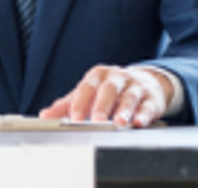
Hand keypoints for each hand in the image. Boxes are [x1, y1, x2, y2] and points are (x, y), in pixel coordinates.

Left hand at [39, 65, 174, 127]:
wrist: (146, 83)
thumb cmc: (112, 91)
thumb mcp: (89, 93)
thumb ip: (67, 104)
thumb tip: (45, 115)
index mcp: (99, 75)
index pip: (87, 87)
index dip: (80, 102)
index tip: (73, 118)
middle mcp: (118, 77)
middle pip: (109, 89)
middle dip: (102, 105)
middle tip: (95, 120)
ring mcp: (136, 86)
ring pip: (130, 97)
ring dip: (124, 110)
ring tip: (119, 123)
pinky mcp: (152, 98)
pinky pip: (148, 105)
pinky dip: (144, 114)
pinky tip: (140, 122)